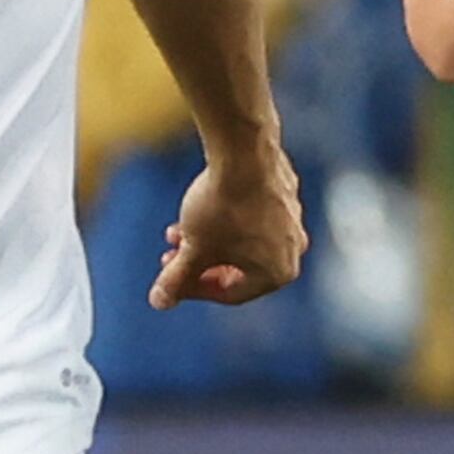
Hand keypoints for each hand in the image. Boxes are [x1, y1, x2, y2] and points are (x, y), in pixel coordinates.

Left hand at [151, 143, 307, 308]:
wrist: (244, 152)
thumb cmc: (222, 208)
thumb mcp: (193, 249)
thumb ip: (176, 280)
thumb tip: (160, 302)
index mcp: (277, 273)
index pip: (230, 294)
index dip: (194, 290)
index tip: (171, 280)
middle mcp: (293, 250)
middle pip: (237, 268)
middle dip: (198, 263)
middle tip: (170, 256)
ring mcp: (293, 220)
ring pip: (242, 241)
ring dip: (208, 240)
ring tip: (176, 229)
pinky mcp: (285, 192)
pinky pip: (253, 216)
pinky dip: (227, 219)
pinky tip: (200, 206)